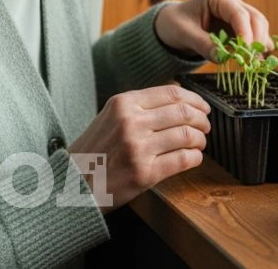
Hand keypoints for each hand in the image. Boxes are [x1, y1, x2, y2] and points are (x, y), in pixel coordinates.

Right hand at [67, 85, 210, 210]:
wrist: (72, 184)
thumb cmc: (94, 151)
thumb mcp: (110, 117)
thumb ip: (140, 107)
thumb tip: (179, 98)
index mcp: (124, 103)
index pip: (172, 93)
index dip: (195, 100)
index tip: (203, 107)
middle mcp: (131, 122)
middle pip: (184, 112)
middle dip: (202, 119)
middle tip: (205, 126)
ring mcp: (138, 147)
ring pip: (187, 135)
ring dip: (200, 139)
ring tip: (199, 143)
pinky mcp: (144, 173)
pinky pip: (183, 160)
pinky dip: (195, 158)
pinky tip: (193, 158)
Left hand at [154, 0, 271, 58]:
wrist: (173, 24)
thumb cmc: (176, 24)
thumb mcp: (184, 34)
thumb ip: (203, 44)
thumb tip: (222, 58)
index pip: (238, 13)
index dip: (245, 33)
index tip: (245, 52)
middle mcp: (232, 1)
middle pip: (255, 18)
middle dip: (256, 40)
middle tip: (252, 61)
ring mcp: (238, 13)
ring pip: (259, 26)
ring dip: (259, 44)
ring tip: (255, 63)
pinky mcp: (240, 26)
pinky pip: (255, 34)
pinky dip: (258, 47)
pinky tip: (258, 60)